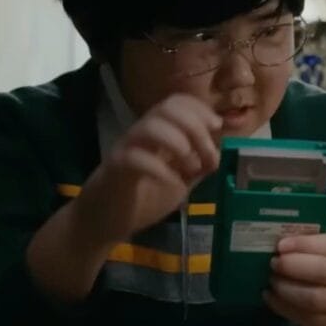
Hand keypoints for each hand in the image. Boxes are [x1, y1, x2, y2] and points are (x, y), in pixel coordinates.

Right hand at [74, 94, 220, 246]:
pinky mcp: (115, 169)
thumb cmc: (143, 199)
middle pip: (167, 107)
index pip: (177, 102)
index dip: (200, 109)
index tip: (216, 127)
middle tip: (208, 156)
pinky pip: (134, 157)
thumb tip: (220, 151)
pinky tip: (173, 183)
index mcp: (158, 133)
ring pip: (150, 126)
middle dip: (196, 127)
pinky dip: (160, 168)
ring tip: (191, 168)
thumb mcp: (180, 180)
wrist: (104, 222)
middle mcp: (141, 134)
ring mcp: (126, 148)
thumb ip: (198, 166)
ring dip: (179, 143)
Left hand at [265, 233, 325, 325]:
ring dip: (287, 289)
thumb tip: (279, 241)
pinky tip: (271, 297)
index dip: (305, 244)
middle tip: (274, 262)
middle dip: (294, 265)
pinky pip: (304, 317)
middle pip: (324, 271)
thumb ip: (317, 248)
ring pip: (313, 298)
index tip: (281, 244)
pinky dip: (283, 306)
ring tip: (272, 281)